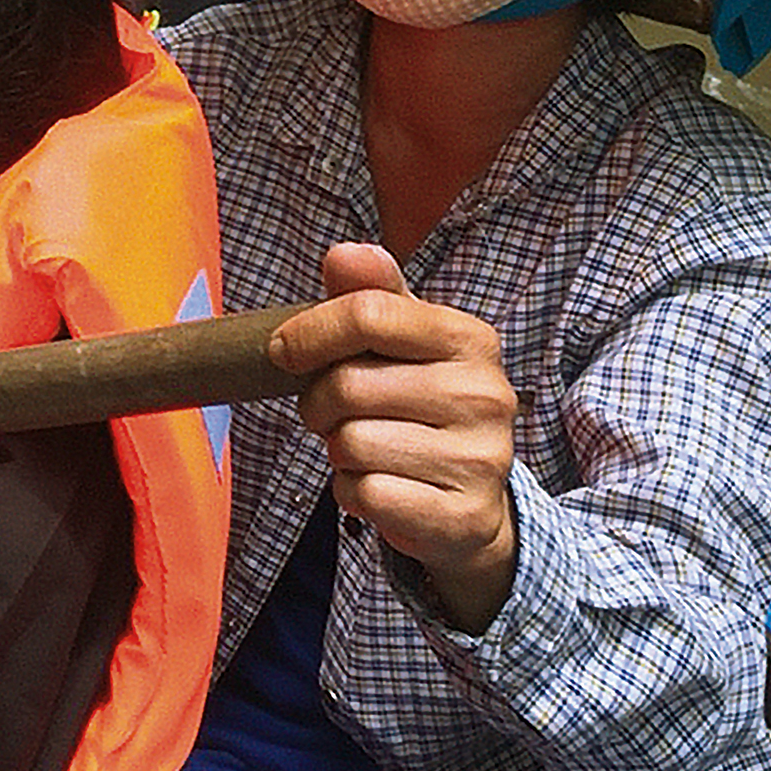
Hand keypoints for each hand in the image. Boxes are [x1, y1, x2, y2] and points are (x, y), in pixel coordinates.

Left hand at [269, 242, 518, 630]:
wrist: (472, 503)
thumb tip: (342, 255)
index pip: (368, 313)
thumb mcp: (402, 344)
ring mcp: (481, 459)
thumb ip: (371, 295)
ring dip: (337, 452)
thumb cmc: (421, 408)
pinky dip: (352, 494)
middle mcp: (486, 394)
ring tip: (365, 450)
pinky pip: (364, 495)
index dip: (309, 333)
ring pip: (350, 444)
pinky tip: (380, 486)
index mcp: (470, 338)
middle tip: (330, 413)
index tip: (284, 351)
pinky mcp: (463, 515)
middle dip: (318, 403)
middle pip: (347, 384)